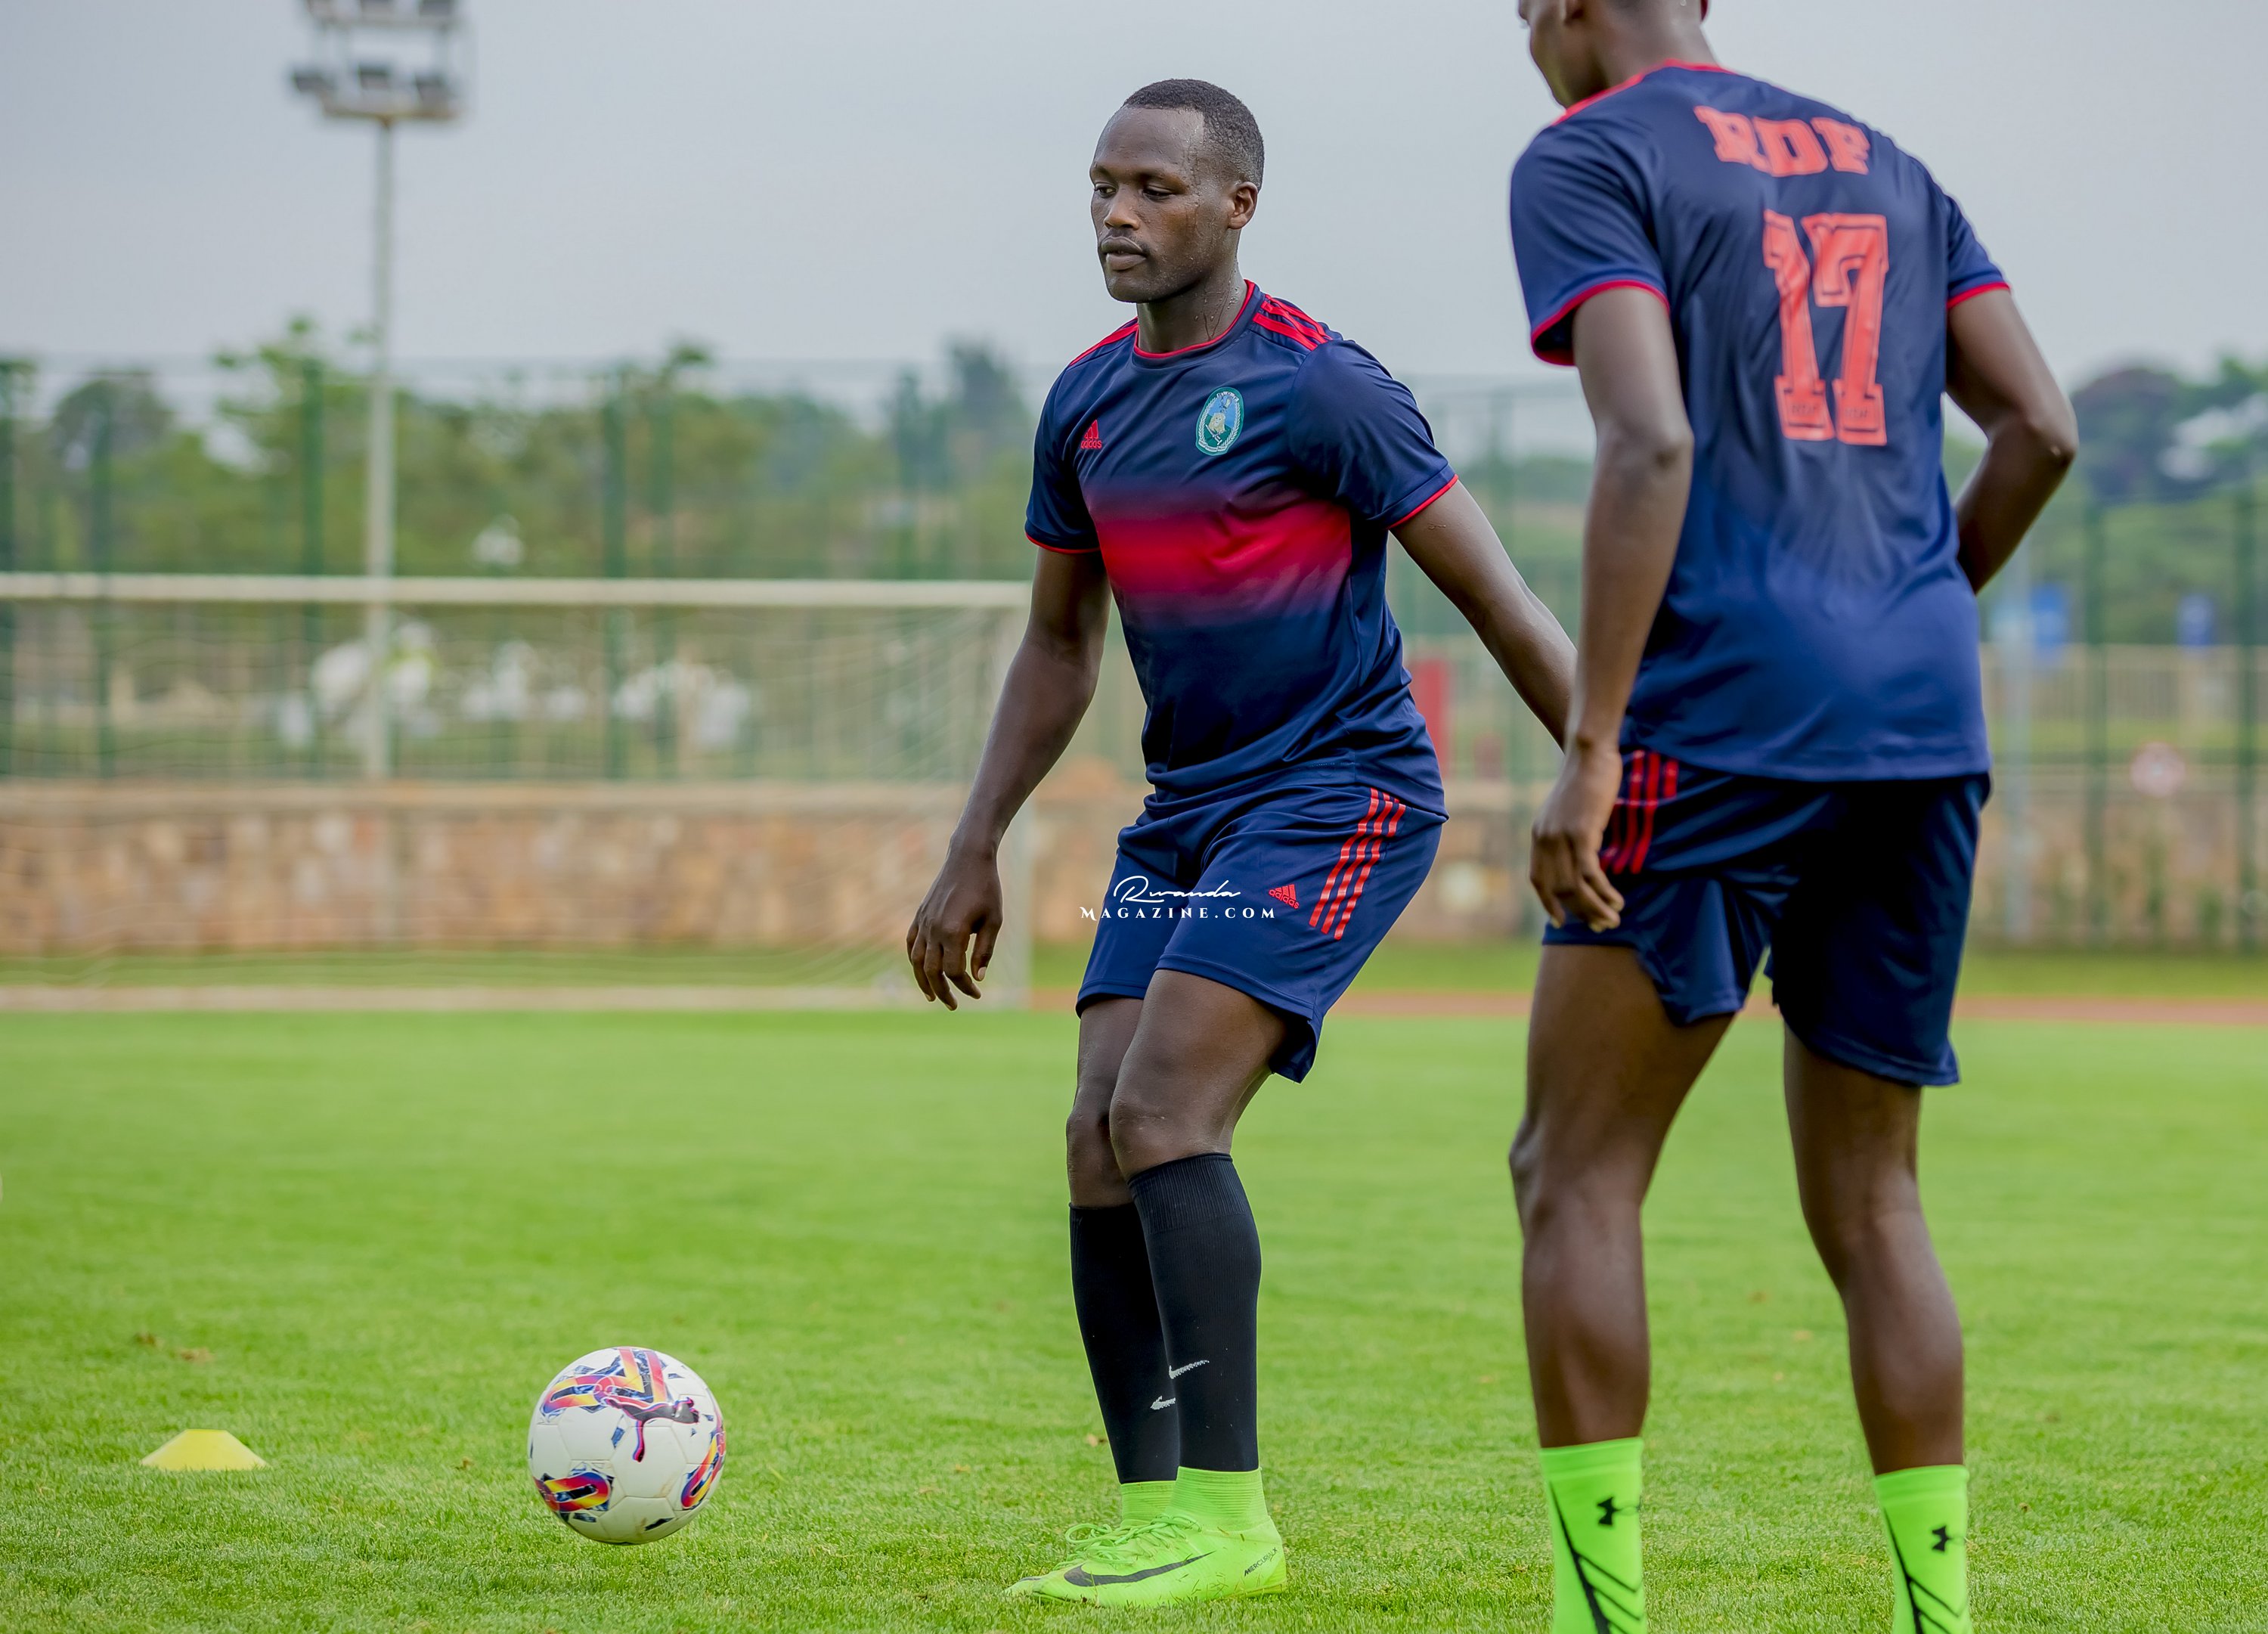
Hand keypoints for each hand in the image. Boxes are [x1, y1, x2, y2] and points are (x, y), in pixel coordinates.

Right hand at [905, 844, 1004, 1009]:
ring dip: (923, 981)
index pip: (954, 971)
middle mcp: (934, 929)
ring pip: (916, 960)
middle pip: (932, 971)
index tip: (977, 994)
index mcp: (953, 931)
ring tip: (932, 996)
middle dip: (942, 991)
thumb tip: (977, 978)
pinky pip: (910, 943)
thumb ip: (984, 951)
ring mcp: (923, 922)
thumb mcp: (994, 921)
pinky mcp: (920, 915)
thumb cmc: (986, 889)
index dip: (964, 986)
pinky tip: (921, 971)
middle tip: (953, 1005)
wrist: (968, 859)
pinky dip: (913, 960)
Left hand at [1529, 742, 1626, 931]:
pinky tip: (1617, 901)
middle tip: (1601, 926)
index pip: (1538, 879)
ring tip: (1613, 920)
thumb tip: (1579, 854)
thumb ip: (1566, 833)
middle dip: (1581, 912)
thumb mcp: (1568, 810)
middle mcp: (1545, 839)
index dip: (1549, 903)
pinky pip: (1591, 874)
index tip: (1560, 922)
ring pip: (1575, 887)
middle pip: (1559, 889)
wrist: (1589, 754)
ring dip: (1596, 908)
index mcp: (1539, 835)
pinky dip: (1604, 892)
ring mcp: (1562, 837)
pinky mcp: (1582, 833)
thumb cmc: (1585, 779)